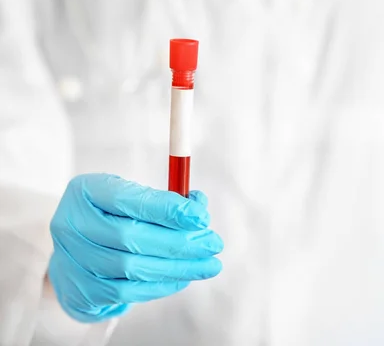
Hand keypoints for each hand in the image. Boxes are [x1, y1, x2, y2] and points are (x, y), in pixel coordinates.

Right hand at [48, 173, 222, 322]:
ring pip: (131, 268)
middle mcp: (71, 225)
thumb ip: (164, 200)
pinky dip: (161, 285)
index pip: (129, 199)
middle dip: (180, 242)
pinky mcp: (79, 291)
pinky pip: (127, 292)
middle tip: (213, 244)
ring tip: (208, 264)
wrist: (75, 250)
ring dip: (177, 267)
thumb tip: (199, 208)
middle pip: (130, 237)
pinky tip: (184, 277)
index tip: (201, 217)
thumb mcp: (132, 196)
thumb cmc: (112, 216)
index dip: (167, 209)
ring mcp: (71, 261)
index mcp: (86, 191)